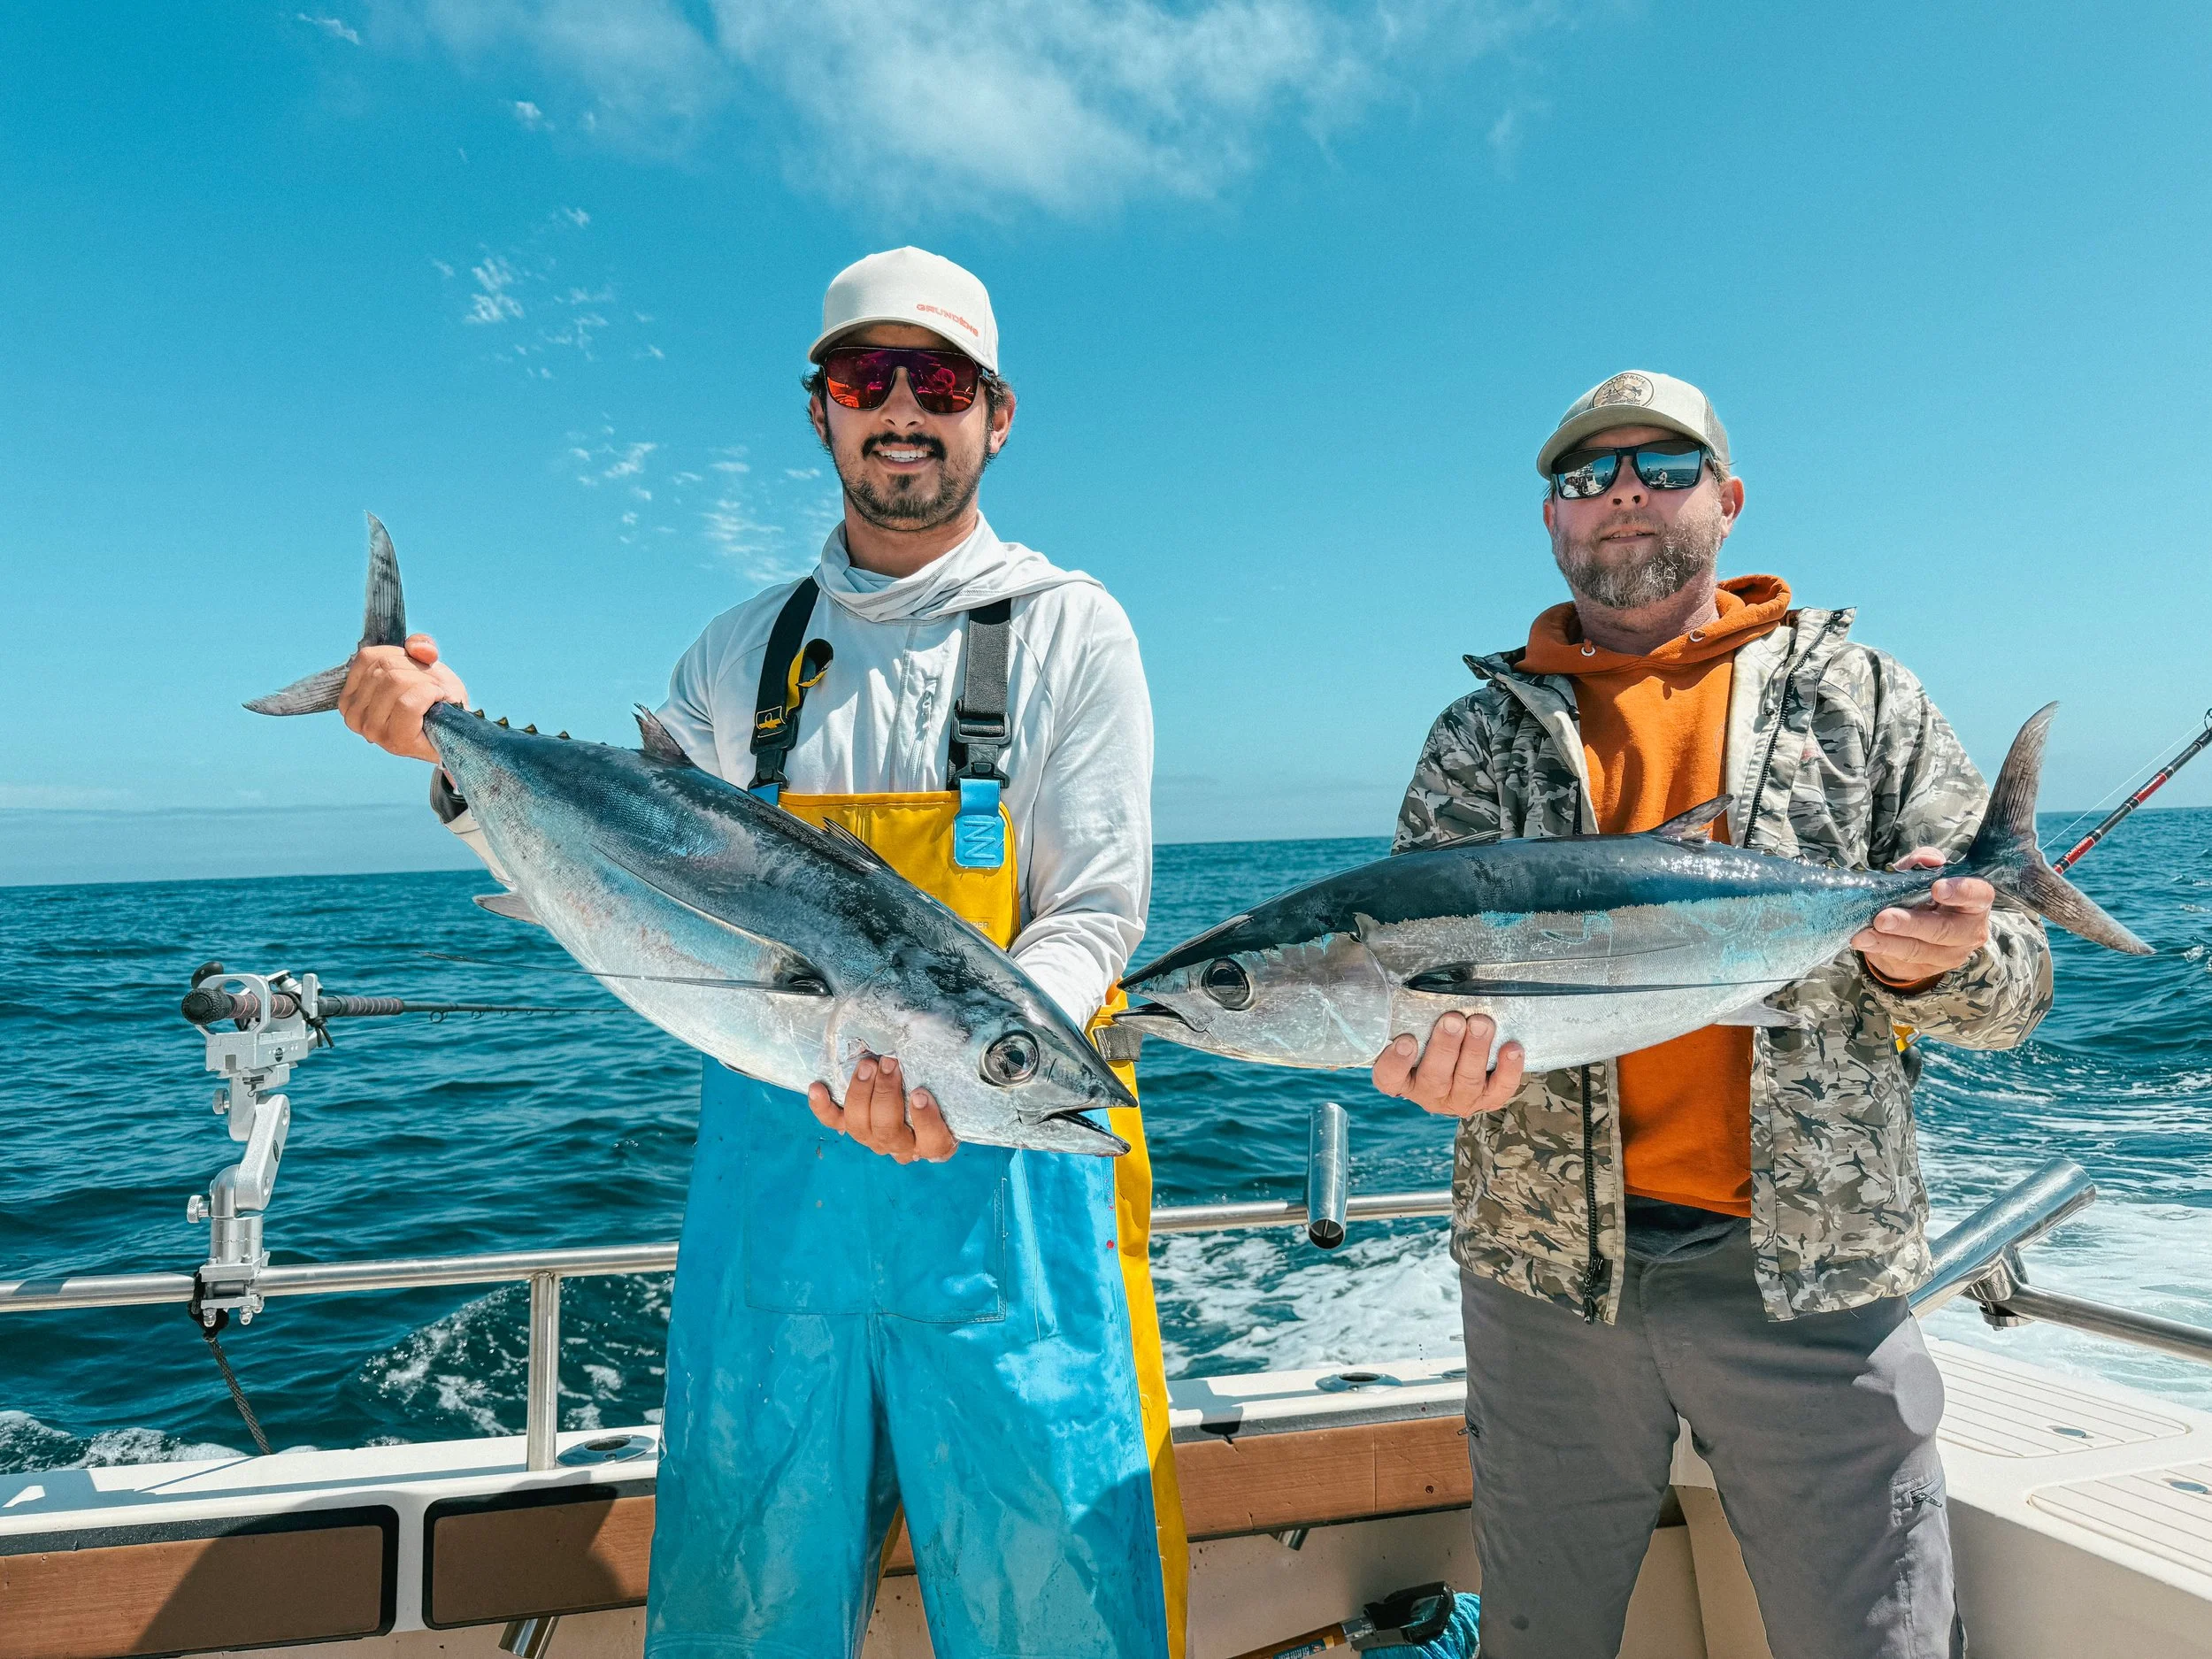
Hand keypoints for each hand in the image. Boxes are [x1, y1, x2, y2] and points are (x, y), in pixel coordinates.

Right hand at [338, 634, 467, 762]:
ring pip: (395, 682)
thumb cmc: (436, 699)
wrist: (456, 729)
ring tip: (434, 696)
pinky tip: (436, 703)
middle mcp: (354, 715)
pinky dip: (429, 694)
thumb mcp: (425, 663)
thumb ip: (419, 645)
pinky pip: (408, 703)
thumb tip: (418, 648)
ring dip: (426, 683)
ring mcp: (372, 730)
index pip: (368, 657)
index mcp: (351, 695)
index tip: (415, 672)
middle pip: (384, 668)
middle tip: (431, 687)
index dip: (401, 656)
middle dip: (417, 670)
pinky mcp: (395, 740)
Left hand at [807, 1053, 957, 1163]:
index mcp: (933, 1140)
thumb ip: (940, 1067)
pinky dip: (822, 1106)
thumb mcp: (944, 1078)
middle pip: (889, 1131)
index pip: (934, 1142)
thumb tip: (931, 1029)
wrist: (911, 1080)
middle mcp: (902, 1145)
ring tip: (866, 1065)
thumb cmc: (934, 1080)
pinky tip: (818, 1087)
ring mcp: (873, 1138)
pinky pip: (833, 1122)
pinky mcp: (850, 1127)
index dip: (926, 1121)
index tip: (920, 1093)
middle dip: (886, 1095)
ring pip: (860, 1128)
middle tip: (889, 1063)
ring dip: (861, 1094)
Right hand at [1371, 1011, 1525, 1117]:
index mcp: (1403, 1079)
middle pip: (1435, 1076)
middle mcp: (1429, 1093)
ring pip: (1467, 1080)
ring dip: (1476, 1050)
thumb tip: (1402, 976)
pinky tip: (1512, 1048)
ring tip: (1482, 1023)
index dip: (1396, 1062)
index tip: (1406, 1040)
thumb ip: (1410, 1014)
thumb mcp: (1415, 1029)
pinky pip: (1500, 1088)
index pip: (1389, 1077)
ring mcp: (1460, 1098)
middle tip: (1453, 1020)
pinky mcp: (1489, 1099)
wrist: (1463, 1068)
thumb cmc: (1430, 1039)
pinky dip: (1508, 1069)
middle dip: (1445, 1047)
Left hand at [1851, 847, 1992, 988]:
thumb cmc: (1924, 895)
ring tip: (1863, 935)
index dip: (1961, 891)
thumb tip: (1930, 858)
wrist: (1918, 930)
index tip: (1937, 888)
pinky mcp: (1931, 968)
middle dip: (1911, 924)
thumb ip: (1922, 864)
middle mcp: (1970, 930)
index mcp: (1975, 902)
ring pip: (1921, 949)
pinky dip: (1882, 949)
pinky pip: (1906, 960)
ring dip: (1888, 942)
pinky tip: (1865, 942)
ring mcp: (1952, 953)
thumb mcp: (1921, 876)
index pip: (1979, 895)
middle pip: (1944, 929)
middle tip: (1883, 919)